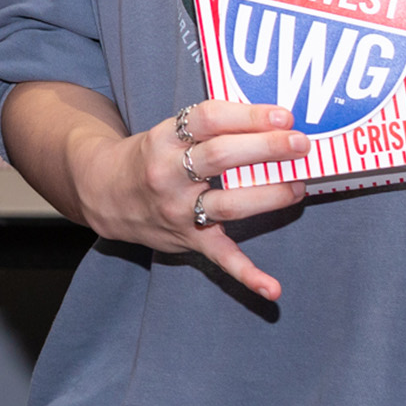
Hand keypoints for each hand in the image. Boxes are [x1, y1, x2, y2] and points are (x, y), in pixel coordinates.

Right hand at [77, 101, 308, 301]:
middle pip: (221, 157)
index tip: (282, 116)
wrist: (105, 193)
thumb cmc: (150, 157)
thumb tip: (272, 121)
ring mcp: (178, 210)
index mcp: (164, 138)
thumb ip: (210, 125)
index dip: (247, 116)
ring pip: (228, 203)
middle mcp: (168, 173)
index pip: (208, 119)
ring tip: (298, 185)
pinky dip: (247, 275)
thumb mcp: (168, 131)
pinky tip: (272, 289)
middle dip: (266, 148)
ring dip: (269, 195)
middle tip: (301, 143)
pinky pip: (220, 258)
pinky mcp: (188, 240)